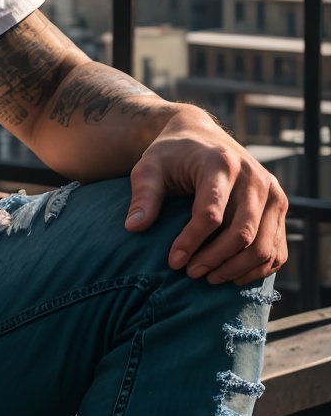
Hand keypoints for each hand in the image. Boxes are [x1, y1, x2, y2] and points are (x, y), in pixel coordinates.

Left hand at [123, 107, 288, 284]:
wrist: (202, 138)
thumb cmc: (172, 156)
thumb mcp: (149, 167)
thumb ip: (143, 195)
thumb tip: (133, 227)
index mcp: (221, 164)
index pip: (210, 213)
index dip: (191, 242)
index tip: (173, 262)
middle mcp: (254, 177)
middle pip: (242, 234)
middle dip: (214, 261)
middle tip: (190, 273)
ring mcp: (273, 193)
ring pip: (263, 246)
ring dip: (235, 269)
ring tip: (208, 277)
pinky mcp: (280, 207)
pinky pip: (277, 250)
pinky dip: (257, 269)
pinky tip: (231, 275)